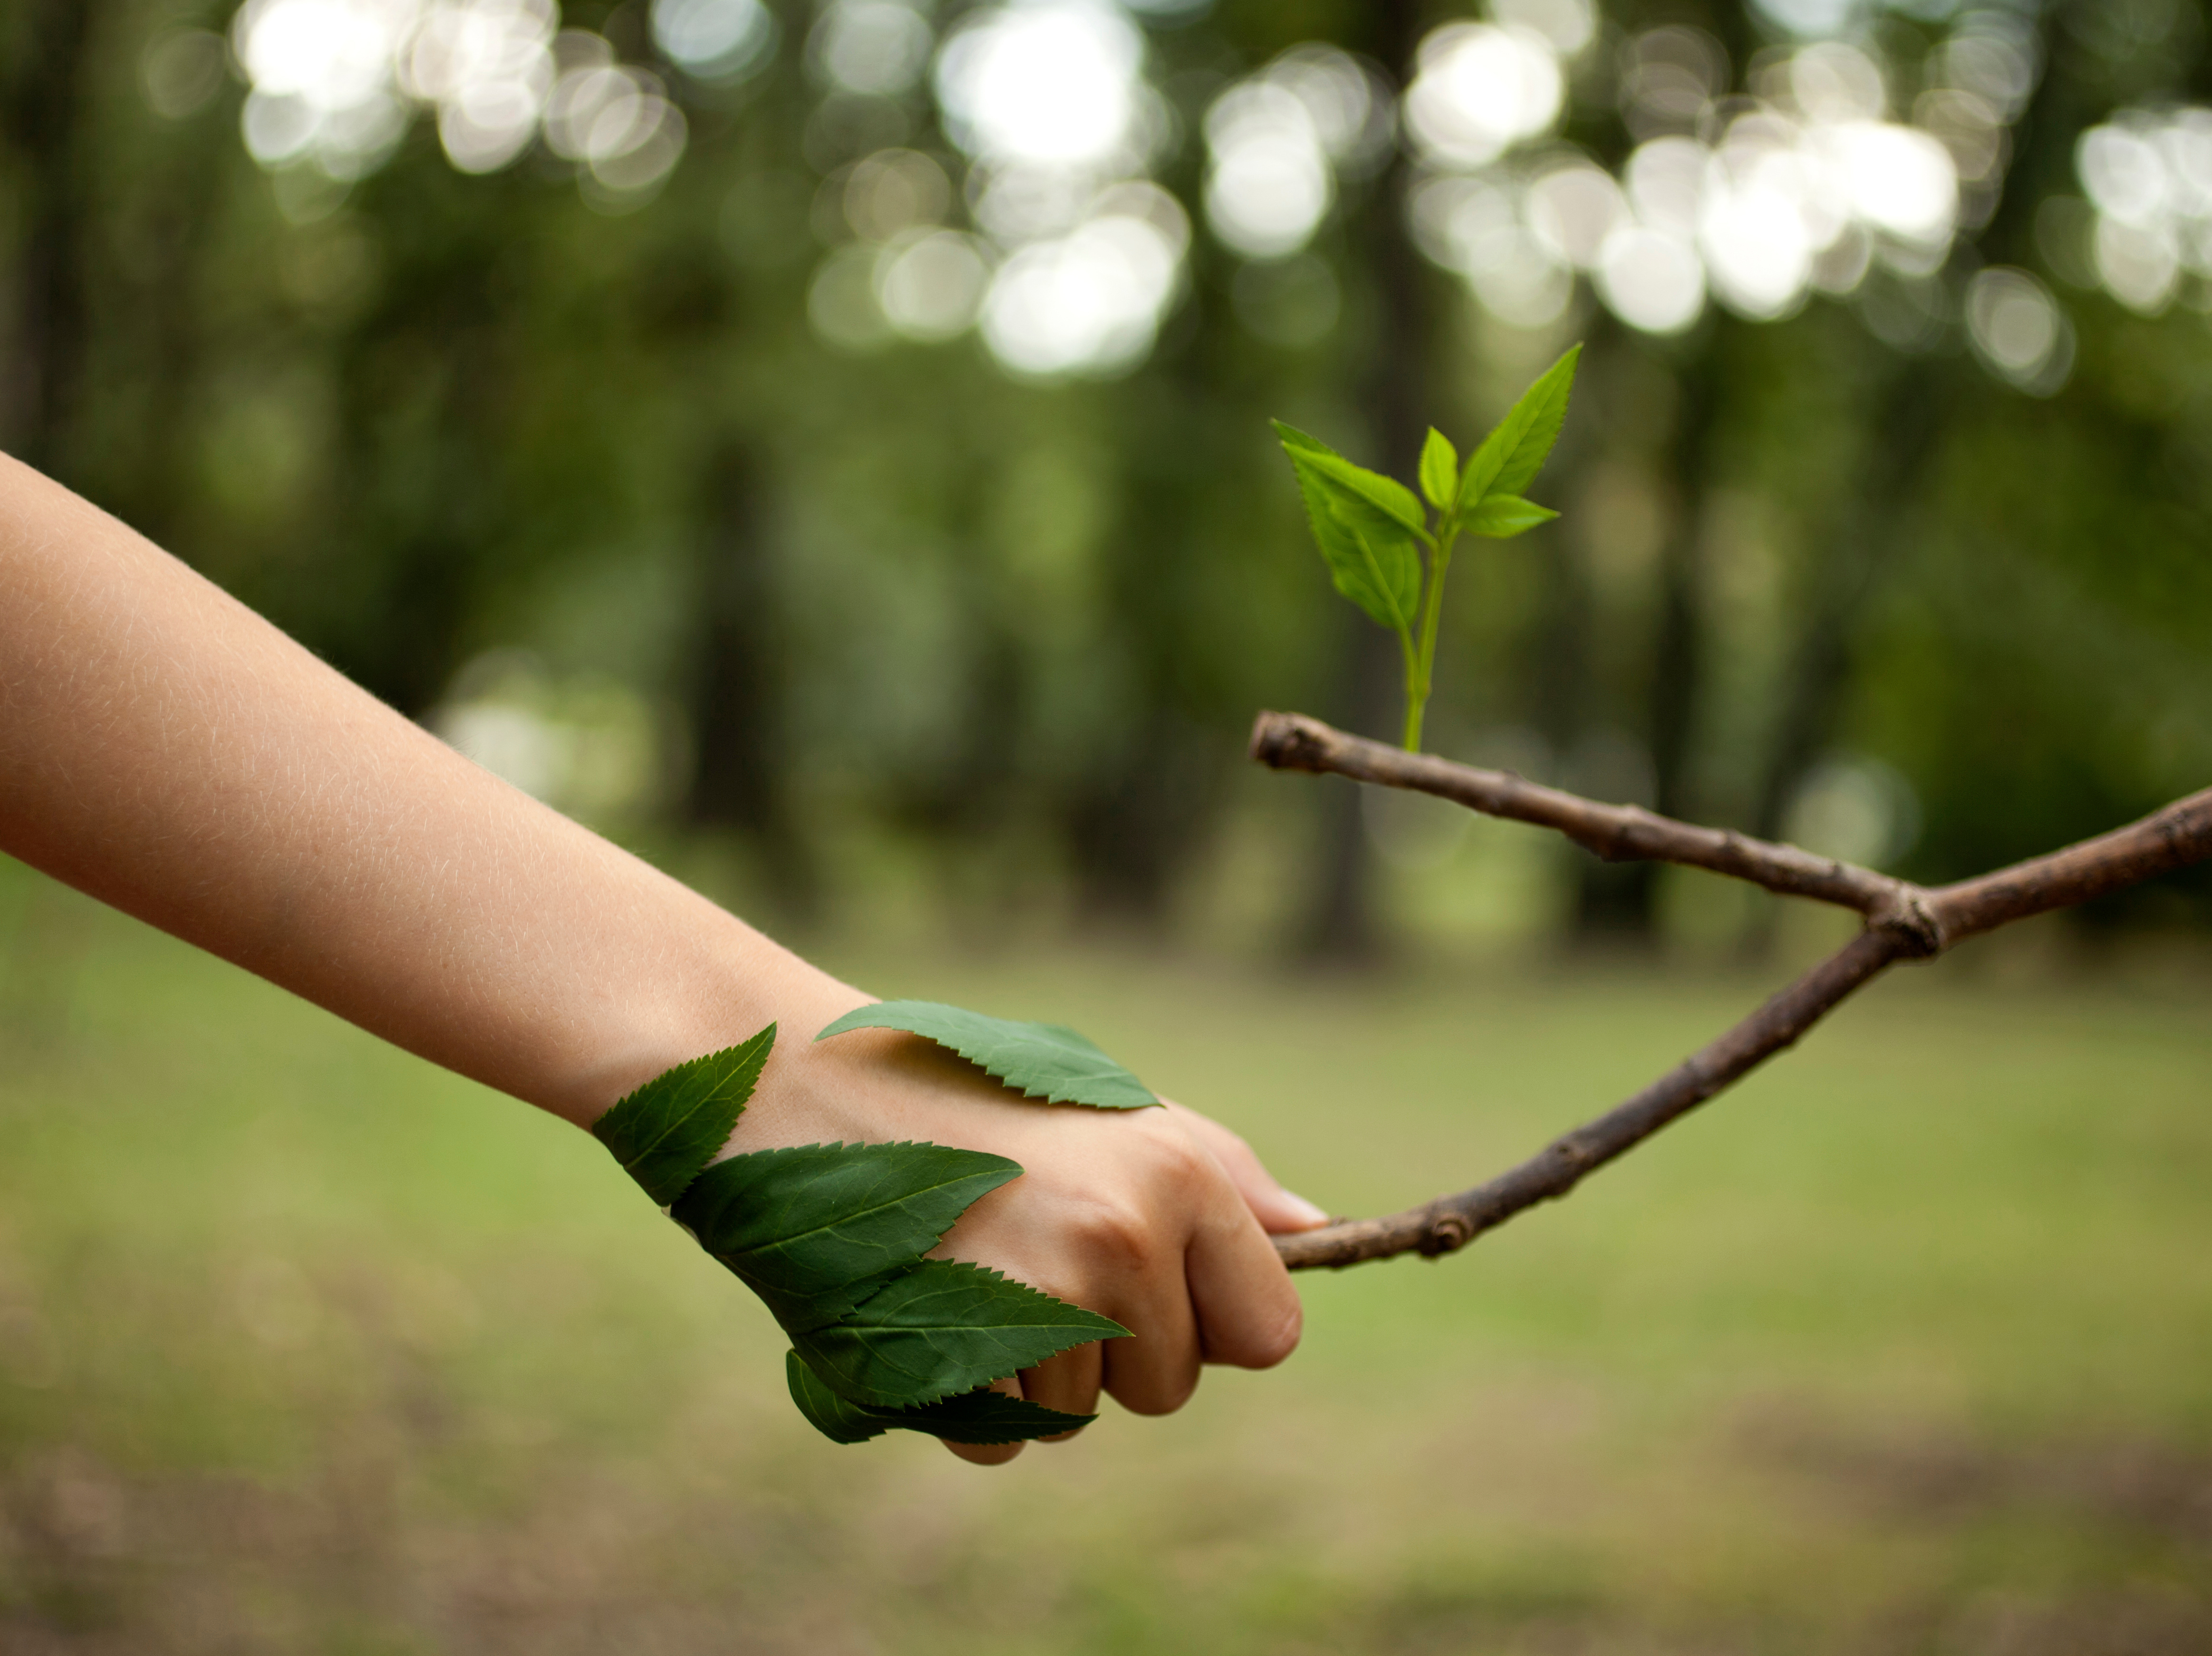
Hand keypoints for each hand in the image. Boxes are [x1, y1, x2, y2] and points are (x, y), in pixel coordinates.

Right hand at [732, 1006, 1329, 1463]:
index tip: (1158, 1285)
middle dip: (1117, 1347)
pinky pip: (1005, 1442)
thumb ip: (1218, 1176)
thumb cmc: (966, 1089)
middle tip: (1037, 1255)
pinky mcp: (957, 1358)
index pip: (1270, 1331)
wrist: (800, 1083)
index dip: (1214, 1321)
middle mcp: (1122, 1238)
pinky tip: (934, 1308)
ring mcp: (1039, 1301)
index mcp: (1177, 1175)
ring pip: (1082, 1414)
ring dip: (1035, 1366)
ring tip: (974, 1264)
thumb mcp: (1107, 1106)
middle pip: (1171, 1386)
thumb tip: (1318, 1234)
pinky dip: (972, 1401)